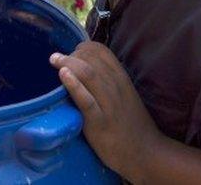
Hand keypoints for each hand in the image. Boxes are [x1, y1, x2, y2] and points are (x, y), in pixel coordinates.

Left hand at [50, 41, 160, 181]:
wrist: (146, 153)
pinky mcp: (100, 122)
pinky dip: (73, 85)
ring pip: (88, 73)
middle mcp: (115, 86)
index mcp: (121, 78)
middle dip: (71, 54)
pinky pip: (86, 100)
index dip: (83, 47)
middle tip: (58, 60)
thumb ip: (108, 81)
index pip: (101, 50)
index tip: (72, 53)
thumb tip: (82, 68)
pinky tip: (62, 74)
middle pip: (91, 58)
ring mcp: (108, 104)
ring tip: (54, 59)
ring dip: (68, 62)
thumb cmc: (131, 124)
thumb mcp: (124, 95)